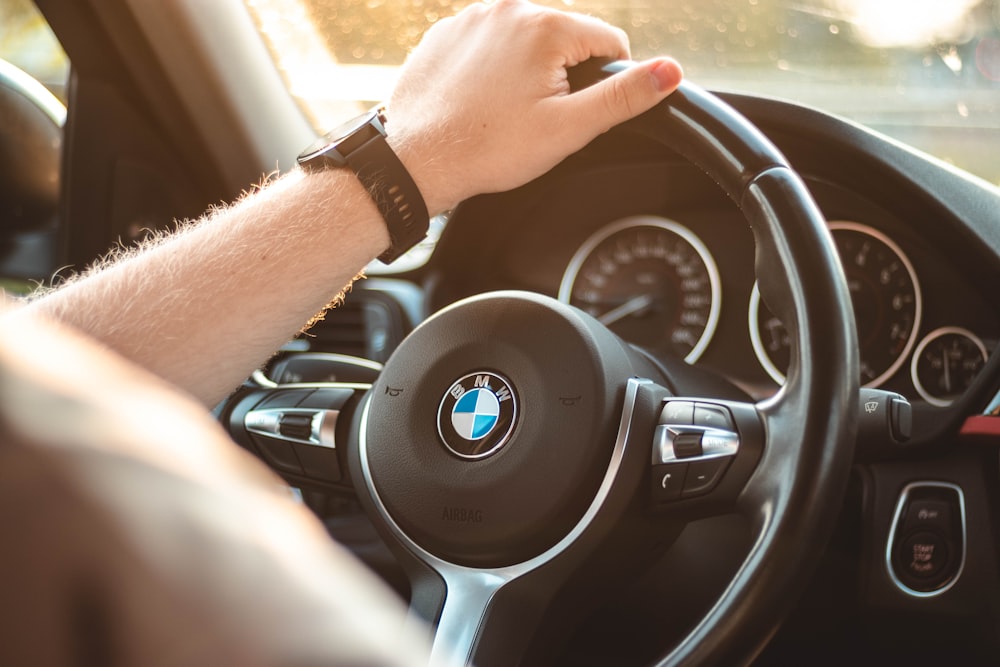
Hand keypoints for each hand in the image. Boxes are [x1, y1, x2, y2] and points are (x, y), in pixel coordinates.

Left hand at [386, 0, 682, 213]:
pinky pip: (486, 46)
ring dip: (525, 72)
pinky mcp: (444, 34)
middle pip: (564, 39)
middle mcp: (507, 8)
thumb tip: (670, 72)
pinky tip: (478, 104)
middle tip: (534, 119)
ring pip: (523, 42)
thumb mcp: (568, 128)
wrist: (416, 160)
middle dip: (561, 76)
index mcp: (545, 26)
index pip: (608, 42)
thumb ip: (623, 97)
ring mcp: (470, 18)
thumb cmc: (489, 149)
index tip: (577, 112)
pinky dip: (489, 71)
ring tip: (503, 114)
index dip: (605, 82)